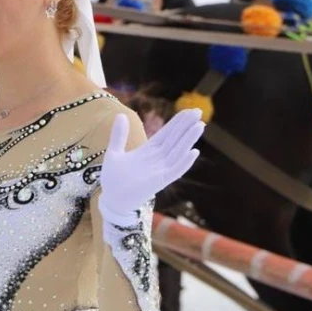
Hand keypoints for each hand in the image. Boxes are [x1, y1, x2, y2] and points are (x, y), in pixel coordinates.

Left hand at [98, 109, 203, 225]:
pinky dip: (184, 162)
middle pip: (175, 139)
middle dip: (186, 126)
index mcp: (149, 150)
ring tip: (199, 126)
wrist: (111, 200)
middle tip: (199, 111)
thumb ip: (118, 135)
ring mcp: (160, 170)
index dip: (178, 122)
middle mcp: (158, 159)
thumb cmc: (114, 179)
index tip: (190, 110)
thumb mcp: (114, 152)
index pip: (167, 133)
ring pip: (178, 152)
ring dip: (188, 140)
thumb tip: (120, 114)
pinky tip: (194, 152)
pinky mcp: (158, 182)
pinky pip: (174, 171)